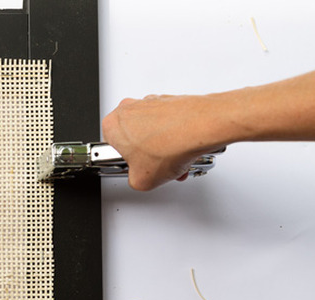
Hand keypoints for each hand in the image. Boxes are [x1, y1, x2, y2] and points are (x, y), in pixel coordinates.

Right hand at [102, 94, 222, 190]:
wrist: (202, 127)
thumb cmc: (170, 145)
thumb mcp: (141, 181)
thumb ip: (133, 180)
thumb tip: (140, 178)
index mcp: (112, 124)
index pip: (112, 149)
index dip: (126, 163)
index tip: (136, 169)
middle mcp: (129, 108)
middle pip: (134, 139)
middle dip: (147, 155)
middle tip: (156, 167)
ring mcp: (150, 102)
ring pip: (152, 131)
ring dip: (162, 148)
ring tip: (174, 162)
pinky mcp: (170, 101)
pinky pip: (168, 123)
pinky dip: (175, 137)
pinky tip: (183, 150)